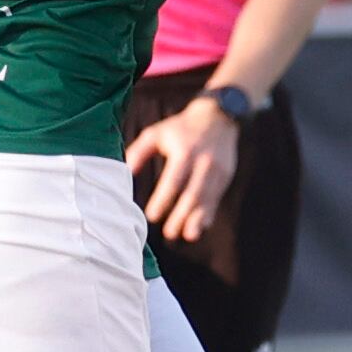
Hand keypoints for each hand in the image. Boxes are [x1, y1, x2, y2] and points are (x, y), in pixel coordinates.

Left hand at [126, 93, 241, 245]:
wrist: (219, 116)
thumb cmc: (180, 127)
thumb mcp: (157, 133)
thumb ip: (139, 152)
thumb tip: (125, 172)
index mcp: (184, 152)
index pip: (174, 181)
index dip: (163, 200)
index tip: (150, 216)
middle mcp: (204, 162)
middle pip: (192, 194)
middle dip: (181, 216)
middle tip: (168, 233)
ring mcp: (218, 171)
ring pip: (207, 200)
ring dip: (196, 220)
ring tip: (185, 235)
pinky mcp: (226, 177)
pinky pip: (216, 199)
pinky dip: (208, 214)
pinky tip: (199, 227)